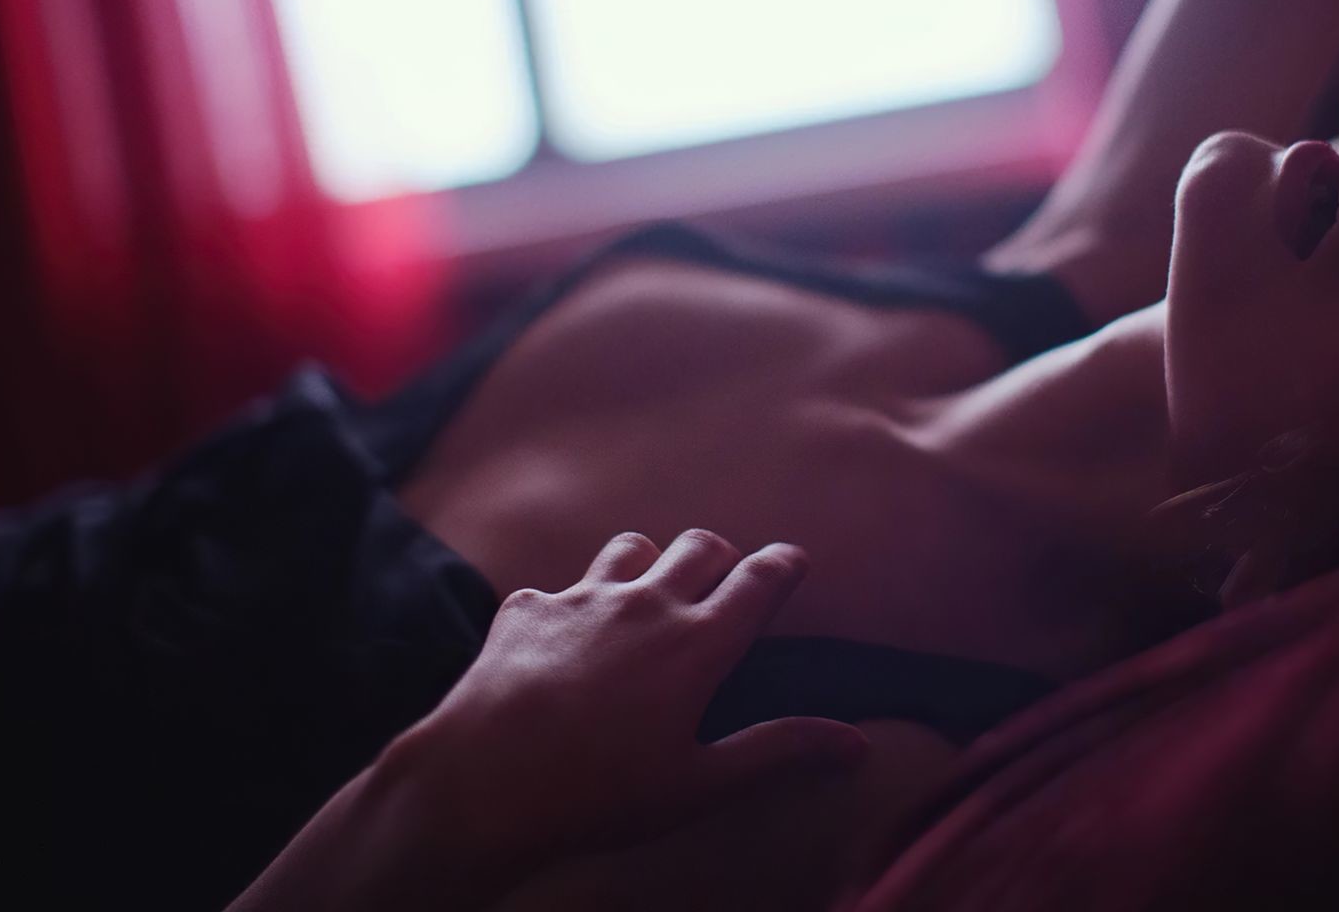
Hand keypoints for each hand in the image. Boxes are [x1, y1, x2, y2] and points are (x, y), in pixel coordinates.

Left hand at [398, 529, 869, 865]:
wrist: (480, 782)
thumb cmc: (600, 793)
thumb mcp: (700, 785)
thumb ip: (778, 752)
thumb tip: (858, 745)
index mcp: (697, 643)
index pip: (760, 580)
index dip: (784, 564)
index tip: (793, 562)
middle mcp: (645, 604)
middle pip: (700, 545)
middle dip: (721, 558)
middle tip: (723, 586)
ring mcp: (581, 597)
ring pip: (632, 548)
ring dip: (649, 566)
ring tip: (646, 600)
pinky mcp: (527, 607)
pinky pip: (560, 588)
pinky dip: (571, 607)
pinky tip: (561, 645)